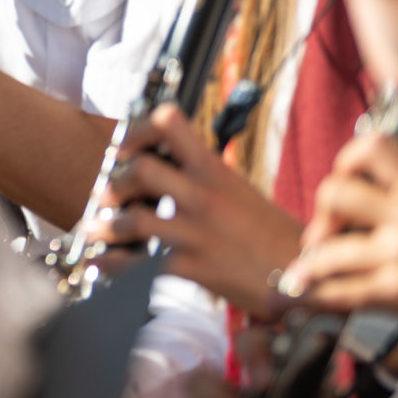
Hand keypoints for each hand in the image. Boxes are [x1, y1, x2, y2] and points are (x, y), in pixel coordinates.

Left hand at [87, 103, 303, 315]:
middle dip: (115, 183)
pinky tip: (105, 263)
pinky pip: (142, 266)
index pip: (169, 123)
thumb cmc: (268, 233)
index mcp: (213, 170)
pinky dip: (116, 265)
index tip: (123, 148)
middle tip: (106, 195)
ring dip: (107, 226)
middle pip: (141, 170)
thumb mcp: (236, 190)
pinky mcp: (194, 267)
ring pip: (134, 220)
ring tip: (96, 229)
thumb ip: (199, 176)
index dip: (138, 130)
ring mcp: (197, 232)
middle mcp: (203, 195)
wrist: (301, 273)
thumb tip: (160, 167)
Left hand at [279, 133, 397, 336]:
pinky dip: (320, 293)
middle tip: (325, 231)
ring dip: (313, 261)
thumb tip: (350, 180)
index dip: (346, 161)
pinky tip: (312, 290)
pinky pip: (343, 289)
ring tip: (311, 266)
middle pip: (334, 194)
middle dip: (323, 214)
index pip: (369, 148)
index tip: (344, 180)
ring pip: (328, 249)